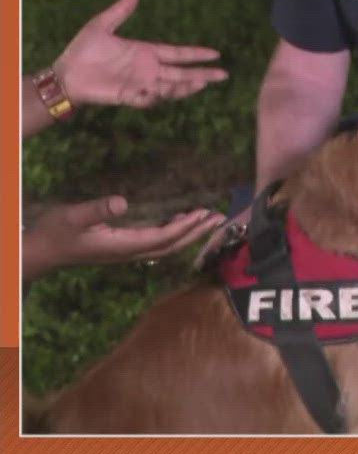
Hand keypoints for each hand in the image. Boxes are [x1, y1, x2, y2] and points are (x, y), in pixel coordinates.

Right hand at [22, 197, 224, 282]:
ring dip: (189, 233)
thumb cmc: (55, 232)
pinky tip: (179, 220)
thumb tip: (122, 201)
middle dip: (197, 232)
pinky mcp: (123, 248)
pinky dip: (174, 233)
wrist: (42, 252)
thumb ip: (96, 209)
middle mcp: (130, 252)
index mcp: (122, 245)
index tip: (204, 213)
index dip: (185, 227)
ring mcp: (128, 252)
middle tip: (220, 216)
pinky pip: (156, 243)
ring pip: (167, 246)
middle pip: (173, 245)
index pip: (163, 238)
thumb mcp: (72, 217)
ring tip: (208, 218)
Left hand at [52, 0, 227, 109]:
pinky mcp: (130, 96)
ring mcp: (141, 84)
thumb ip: (121, 10)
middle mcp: (148, 70)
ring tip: (202, 83)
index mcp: (146, 52)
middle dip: (203, 74)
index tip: (216, 54)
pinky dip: (157, 97)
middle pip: (182, 73)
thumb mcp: (102, 25)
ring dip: (187, 87)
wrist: (66, 74)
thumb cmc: (82, 50)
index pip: (178, 53)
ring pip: (171, 88)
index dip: (197, 54)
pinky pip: (148, 99)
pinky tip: (164, 92)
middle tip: (224, 75)